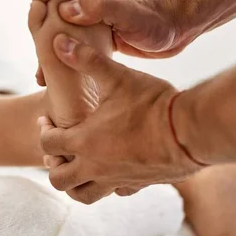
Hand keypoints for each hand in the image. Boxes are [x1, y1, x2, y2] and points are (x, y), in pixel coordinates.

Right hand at [35, 0, 193, 85]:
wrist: (179, 27)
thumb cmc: (156, 15)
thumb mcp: (128, 9)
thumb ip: (99, 7)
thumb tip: (65, 11)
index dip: (43, 9)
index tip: (35, 28)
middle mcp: (86, 8)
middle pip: (54, 21)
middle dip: (42, 40)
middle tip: (39, 70)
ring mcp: (92, 26)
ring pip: (65, 39)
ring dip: (52, 56)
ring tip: (44, 81)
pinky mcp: (99, 42)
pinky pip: (78, 53)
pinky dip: (68, 65)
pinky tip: (63, 83)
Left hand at [39, 33, 202, 203]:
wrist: (191, 130)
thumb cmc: (152, 102)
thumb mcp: (117, 76)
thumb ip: (86, 59)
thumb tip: (59, 41)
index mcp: (85, 141)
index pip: (49, 143)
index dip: (44, 130)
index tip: (47, 120)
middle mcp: (96, 167)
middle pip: (59, 179)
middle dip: (53, 163)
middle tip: (58, 148)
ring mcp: (117, 179)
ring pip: (84, 195)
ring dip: (74, 183)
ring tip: (76, 167)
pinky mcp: (139, 184)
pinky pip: (115, 192)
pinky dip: (108, 184)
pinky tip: (113, 169)